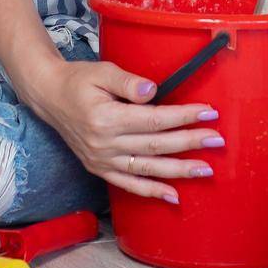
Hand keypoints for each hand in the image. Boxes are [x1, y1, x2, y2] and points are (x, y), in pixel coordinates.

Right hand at [31, 61, 223, 203]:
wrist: (49, 97)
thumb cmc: (78, 81)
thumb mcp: (102, 71)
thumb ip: (127, 82)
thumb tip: (153, 91)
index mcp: (106, 118)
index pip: (154, 119)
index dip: (183, 117)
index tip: (209, 113)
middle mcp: (104, 144)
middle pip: (156, 145)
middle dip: (190, 142)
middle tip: (217, 140)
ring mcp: (102, 160)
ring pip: (147, 168)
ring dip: (179, 170)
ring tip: (206, 169)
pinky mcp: (100, 169)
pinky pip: (129, 184)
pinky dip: (151, 192)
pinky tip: (173, 196)